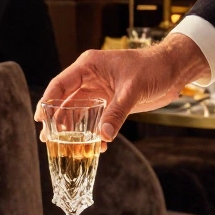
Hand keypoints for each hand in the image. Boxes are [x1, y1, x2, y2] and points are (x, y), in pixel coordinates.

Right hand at [36, 36, 211, 143]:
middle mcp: (90, 79)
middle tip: (49, 139)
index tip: (40, 119)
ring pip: (79, 112)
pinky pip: (96, 119)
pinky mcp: (111, 102)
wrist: (174, 69)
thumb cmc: (153, 68)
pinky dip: (94, 132)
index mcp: (89, 67)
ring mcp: (100, 91)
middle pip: (66, 101)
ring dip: (74, 129)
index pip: (60, 84)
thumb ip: (117, 112)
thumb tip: (103, 136)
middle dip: (57, 120)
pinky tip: (96, 146)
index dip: (47, 101)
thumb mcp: (133, 90)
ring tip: (67, 148)